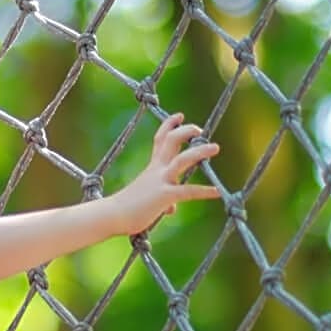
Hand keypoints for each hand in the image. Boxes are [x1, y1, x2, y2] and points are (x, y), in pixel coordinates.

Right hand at [110, 113, 220, 234]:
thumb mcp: (147, 199)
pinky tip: (218, 192)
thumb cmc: (127, 209)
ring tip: (216, 147)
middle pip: (171, 141)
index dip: (170, 125)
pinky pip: (188, 191)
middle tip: (199, 129)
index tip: (179, 115)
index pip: (160, 139)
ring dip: (200, 151)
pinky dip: (205, 191)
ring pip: (182, 160)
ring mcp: (160, 181)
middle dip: (185, 131)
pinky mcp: (164, 195)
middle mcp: (157, 170)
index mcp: (152, 167)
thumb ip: (163, 200)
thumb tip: (172, 209)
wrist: (112, 215)